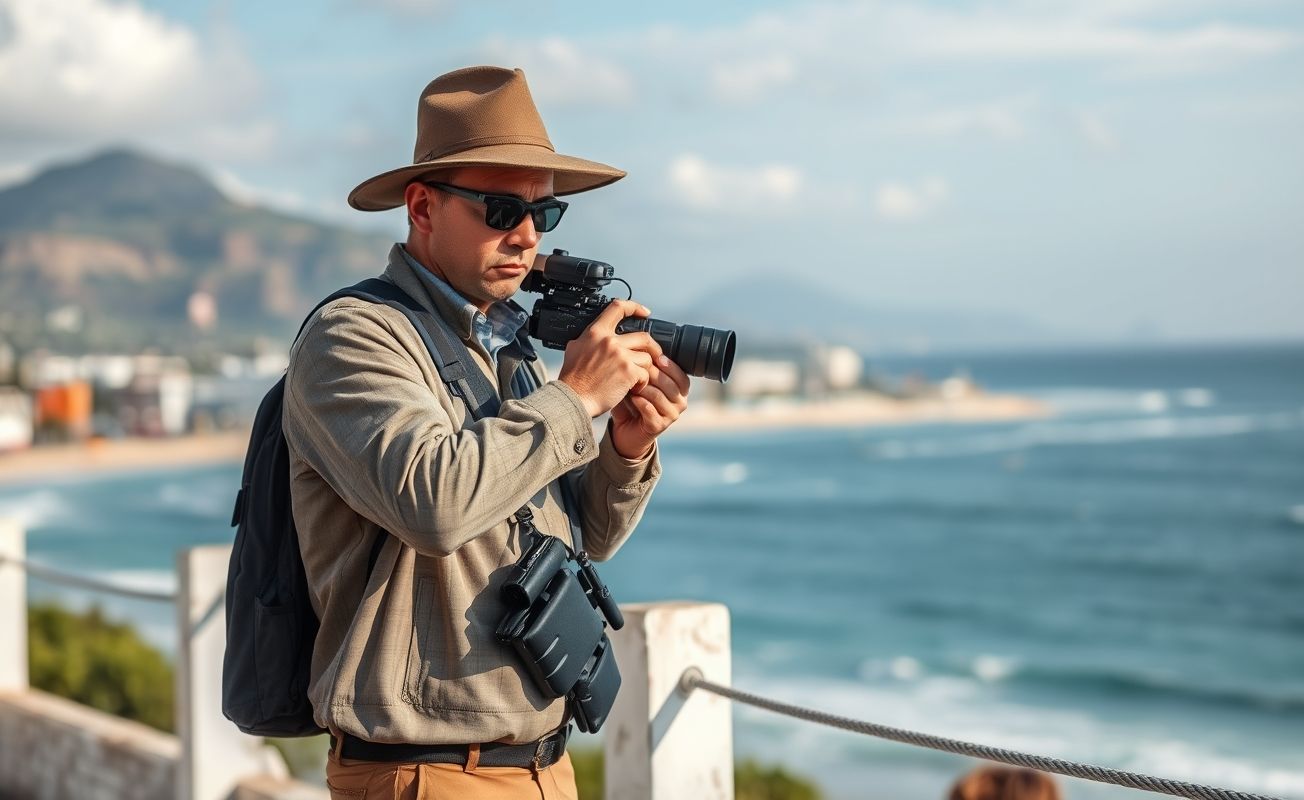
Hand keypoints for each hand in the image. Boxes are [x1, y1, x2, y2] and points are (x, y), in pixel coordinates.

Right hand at [557, 299, 663, 417]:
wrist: (573, 399)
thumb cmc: (573, 380)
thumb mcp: (573, 349)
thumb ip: (587, 340)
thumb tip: (593, 337)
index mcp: (596, 333)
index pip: (618, 308)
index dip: (635, 307)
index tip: (644, 312)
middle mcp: (609, 341)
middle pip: (643, 336)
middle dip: (652, 347)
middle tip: (653, 355)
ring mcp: (620, 356)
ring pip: (647, 357)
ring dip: (645, 369)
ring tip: (637, 377)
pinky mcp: (628, 372)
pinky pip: (645, 373)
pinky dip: (642, 383)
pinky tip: (634, 388)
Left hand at [610, 354, 690, 458]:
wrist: (626, 429)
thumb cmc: (634, 400)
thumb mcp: (642, 381)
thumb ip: (646, 367)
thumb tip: (642, 346)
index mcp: (680, 390)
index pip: (681, 376)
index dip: (670, 366)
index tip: (656, 357)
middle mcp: (680, 403)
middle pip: (671, 385)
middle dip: (653, 374)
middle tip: (637, 367)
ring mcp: (671, 416)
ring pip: (659, 396)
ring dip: (643, 388)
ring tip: (630, 382)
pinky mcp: (658, 426)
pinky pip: (650, 410)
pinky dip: (639, 402)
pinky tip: (631, 397)